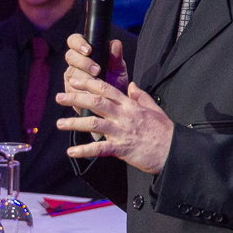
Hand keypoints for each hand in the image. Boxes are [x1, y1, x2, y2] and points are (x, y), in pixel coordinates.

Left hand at [56, 34, 172, 173]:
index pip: (106, 89)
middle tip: (59, 97)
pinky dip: (84, 150)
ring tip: (59, 123)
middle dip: (75, 98)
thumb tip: (132, 86)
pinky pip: (99, 148)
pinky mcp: (122, 148)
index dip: (88, 83)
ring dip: (74, 123)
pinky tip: (71, 152)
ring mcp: (122, 131)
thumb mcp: (153, 109)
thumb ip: (140, 96)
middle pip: (96, 102)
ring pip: (93, 123)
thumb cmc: (164, 131)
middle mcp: (124, 115)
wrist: (173, 150)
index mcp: (130, 105)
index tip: (74, 80)